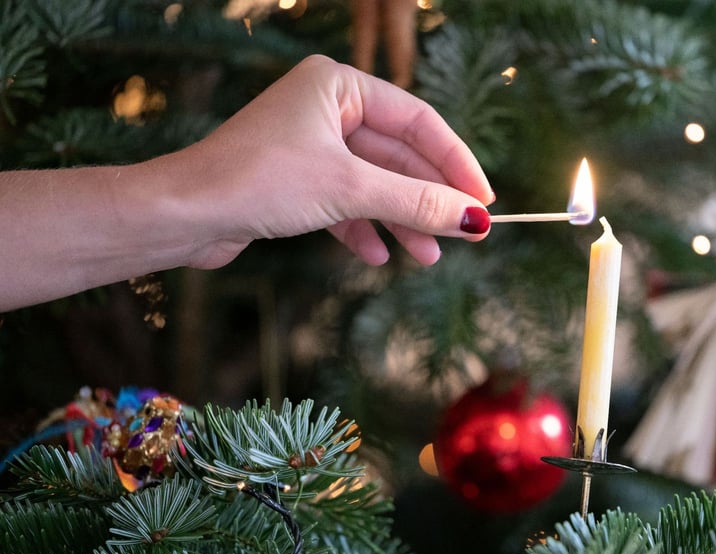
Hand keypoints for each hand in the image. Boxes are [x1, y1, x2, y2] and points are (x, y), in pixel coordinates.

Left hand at [165, 54, 493, 268]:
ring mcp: (309, 146)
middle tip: (466, 234)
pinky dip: (365, 229)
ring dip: (402, 221)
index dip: (456, 162)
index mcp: (338, 86)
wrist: (183, 215)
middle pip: (399, 156)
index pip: (418, 121)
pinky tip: (379, 256)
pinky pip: (346, 203)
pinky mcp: (295, 182)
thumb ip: (418, 202)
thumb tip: (476, 219)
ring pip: (374, 184)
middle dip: (429, 199)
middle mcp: (325, 109)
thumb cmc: (260, 181)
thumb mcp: (351, 189)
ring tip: (427, 258)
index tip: (485, 200)